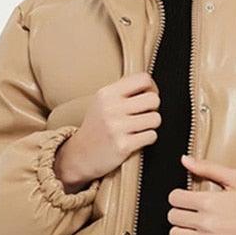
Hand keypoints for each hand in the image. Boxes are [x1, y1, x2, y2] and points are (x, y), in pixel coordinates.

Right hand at [55, 72, 160, 189]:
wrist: (80, 155)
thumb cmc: (96, 127)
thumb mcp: (102, 102)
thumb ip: (123, 90)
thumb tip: (150, 85)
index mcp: (106, 94)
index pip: (143, 79)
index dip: (151, 88)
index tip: (148, 95)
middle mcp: (111, 108)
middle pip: (153, 99)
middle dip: (153, 108)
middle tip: (144, 114)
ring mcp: (116, 127)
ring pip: (155, 119)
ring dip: (151, 125)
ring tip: (139, 127)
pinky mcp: (123, 145)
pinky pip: (151, 136)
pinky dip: (148, 138)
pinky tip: (136, 139)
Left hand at [167, 154, 235, 234]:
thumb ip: (208, 167)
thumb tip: (185, 160)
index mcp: (209, 202)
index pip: (174, 198)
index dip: (178, 196)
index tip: (186, 198)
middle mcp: (206, 222)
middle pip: (172, 216)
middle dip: (179, 211)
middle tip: (190, 211)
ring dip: (180, 228)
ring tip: (192, 225)